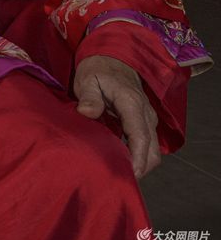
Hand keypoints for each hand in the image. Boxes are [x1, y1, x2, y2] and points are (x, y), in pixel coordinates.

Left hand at [74, 55, 160, 178]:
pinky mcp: (142, 122)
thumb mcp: (88, 79)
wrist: (111, 58)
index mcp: (132, 104)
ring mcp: (147, 118)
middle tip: (118, 181)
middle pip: (152, 151)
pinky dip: (137, 156)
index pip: (140, 137)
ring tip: (117, 175)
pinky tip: (119, 162)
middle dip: (139, 168)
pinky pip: (145, 144)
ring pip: (151, 150)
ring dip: (139, 164)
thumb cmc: (97, 69)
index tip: (129, 176)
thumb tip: (87, 112)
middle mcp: (145, 114)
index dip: (137, 160)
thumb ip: (89, 97)